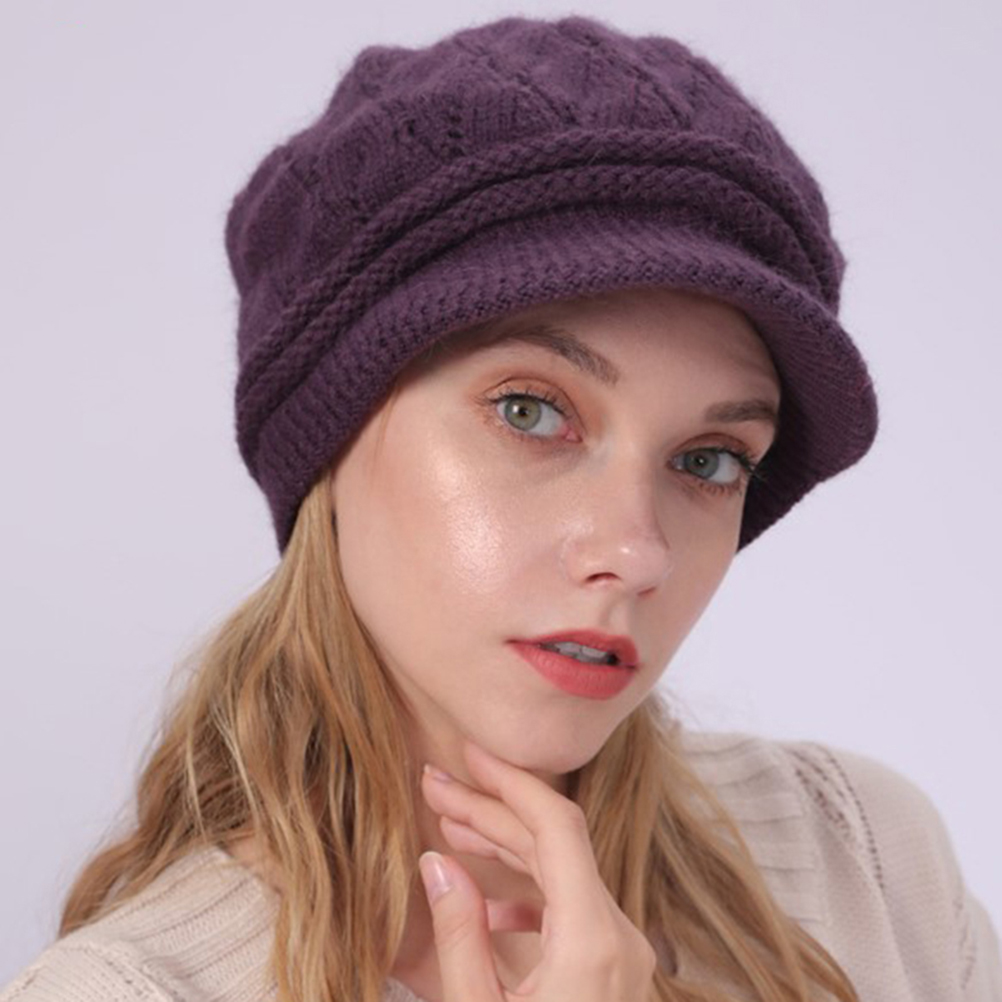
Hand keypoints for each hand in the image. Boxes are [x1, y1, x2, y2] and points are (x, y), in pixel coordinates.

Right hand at [418, 740, 657, 1001]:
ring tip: (453, 829)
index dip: (509, 780)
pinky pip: (573, 911)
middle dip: (492, 811)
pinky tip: (487, 906)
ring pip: (564, 872)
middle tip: (438, 789)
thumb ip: (459, 934)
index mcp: (592, 940)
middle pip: (555, 843)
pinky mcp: (615, 971)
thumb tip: (436, 862)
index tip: (469, 755)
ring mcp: (623, 954)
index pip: (555, 826)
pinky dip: (530, 894)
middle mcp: (620, 936)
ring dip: (508, 847)